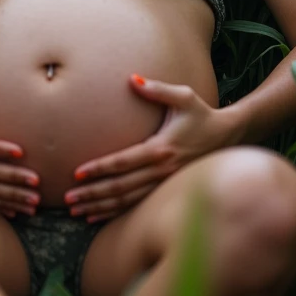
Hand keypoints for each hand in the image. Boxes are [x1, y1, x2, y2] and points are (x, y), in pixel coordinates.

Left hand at [63, 73, 237, 222]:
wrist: (228, 136)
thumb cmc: (202, 114)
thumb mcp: (184, 97)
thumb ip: (158, 89)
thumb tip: (133, 79)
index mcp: (161, 148)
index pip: (124, 162)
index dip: (100, 169)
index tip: (77, 173)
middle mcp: (162, 170)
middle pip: (121, 187)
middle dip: (93, 193)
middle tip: (68, 200)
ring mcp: (164, 183)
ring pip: (127, 200)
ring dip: (100, 206)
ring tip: (76, 211)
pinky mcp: (165, 189)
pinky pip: (136, 204)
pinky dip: (115, 212)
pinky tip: (96, 216)